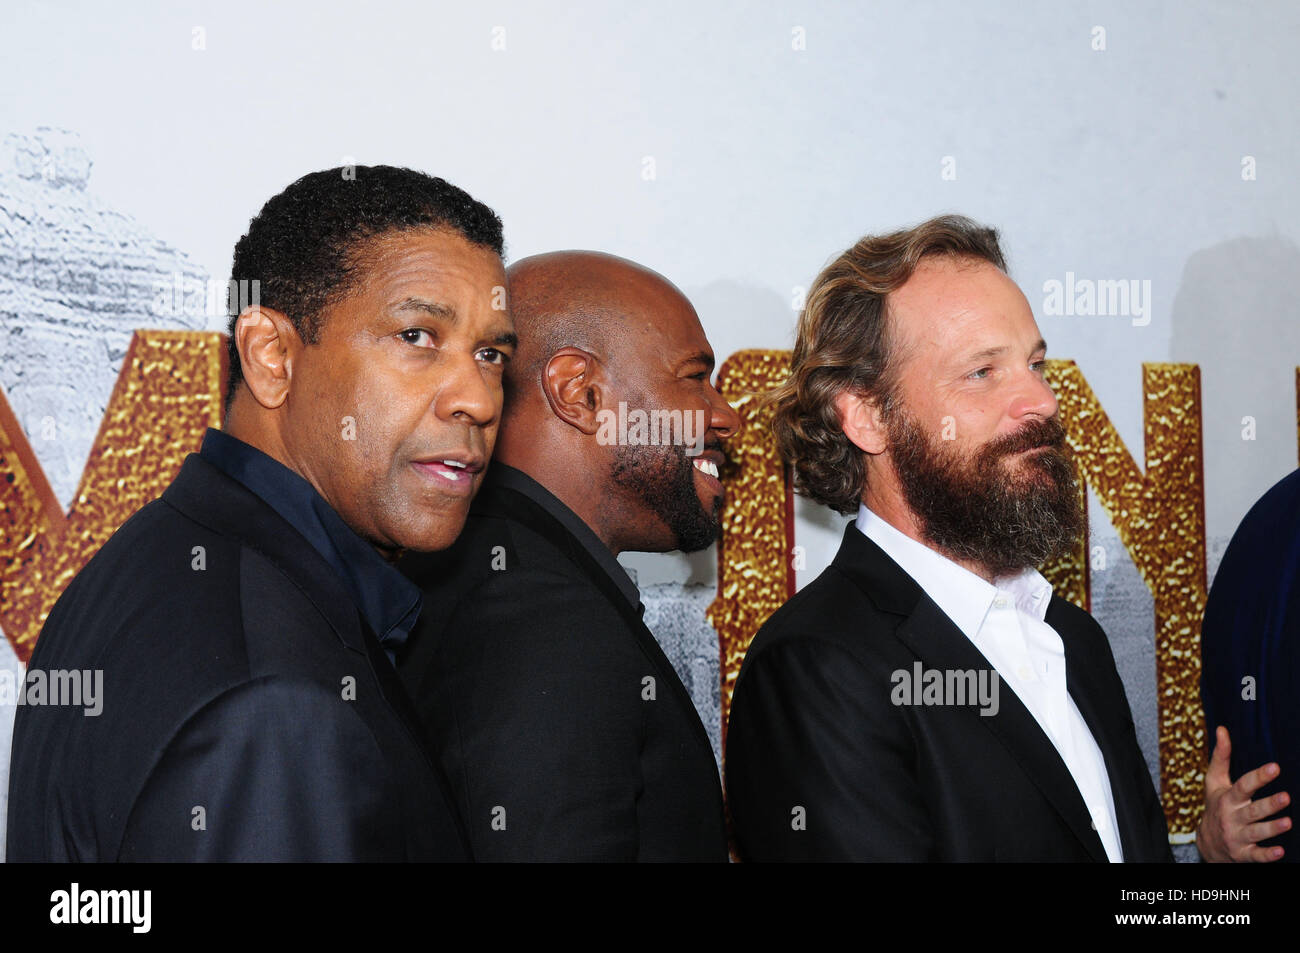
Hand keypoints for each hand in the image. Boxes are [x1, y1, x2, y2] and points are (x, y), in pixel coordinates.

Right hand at [1197, 725, 1290, 861]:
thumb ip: (1221, 756)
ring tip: (1288, 822)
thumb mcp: (1215, 782)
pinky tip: (1280, 852)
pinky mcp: (1244, 854)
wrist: (1207, 843)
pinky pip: (1256, 856)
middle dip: (1269, 805)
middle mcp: (1232, 817)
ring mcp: (1237, 836)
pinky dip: (1267, 855)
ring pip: (1256, 833)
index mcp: (1228, 798)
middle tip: (1286, 797)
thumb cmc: (1216, 805)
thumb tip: (1222, 729)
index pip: (1243, 786)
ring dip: (1272, 828)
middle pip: (1252, 811)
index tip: (1275, 768)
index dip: (1258, 777)